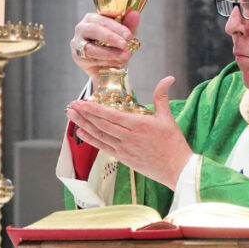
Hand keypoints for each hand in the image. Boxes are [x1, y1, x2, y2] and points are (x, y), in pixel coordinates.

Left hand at [66, 76, 193, 189]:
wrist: (176, 169)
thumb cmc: (173, 144)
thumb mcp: (167, 118)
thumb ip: (162, 97)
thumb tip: (168, 78)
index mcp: (139, 125)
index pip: (111, 115)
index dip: (94, 109)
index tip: (82, 102)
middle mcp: (128, 137)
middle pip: (101, 124)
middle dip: (84, 114)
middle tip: (71, 105)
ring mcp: (124, 149)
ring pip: (100, 135)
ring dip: (84, 125)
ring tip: (71, 115)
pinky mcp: (123, 158)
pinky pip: (103, 147)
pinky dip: (91, 139)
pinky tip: (81, 132)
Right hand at [71, 10, 140, 79]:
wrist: (109, 65)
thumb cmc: (116, 45)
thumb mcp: (125, 35)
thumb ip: (129, 25)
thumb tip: (135, 13)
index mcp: (92, 18)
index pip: (103, 19)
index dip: (117, 27)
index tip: (129, 35)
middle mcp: (82, 28)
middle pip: (93, 30)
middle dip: (111, 38)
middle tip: (125, 44)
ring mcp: (77, 43)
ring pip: (91, 48)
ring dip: (110, 53)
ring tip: (125, 56)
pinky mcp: (77, 57)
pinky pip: (91, 60)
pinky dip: (106, 62)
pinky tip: (117, 63)